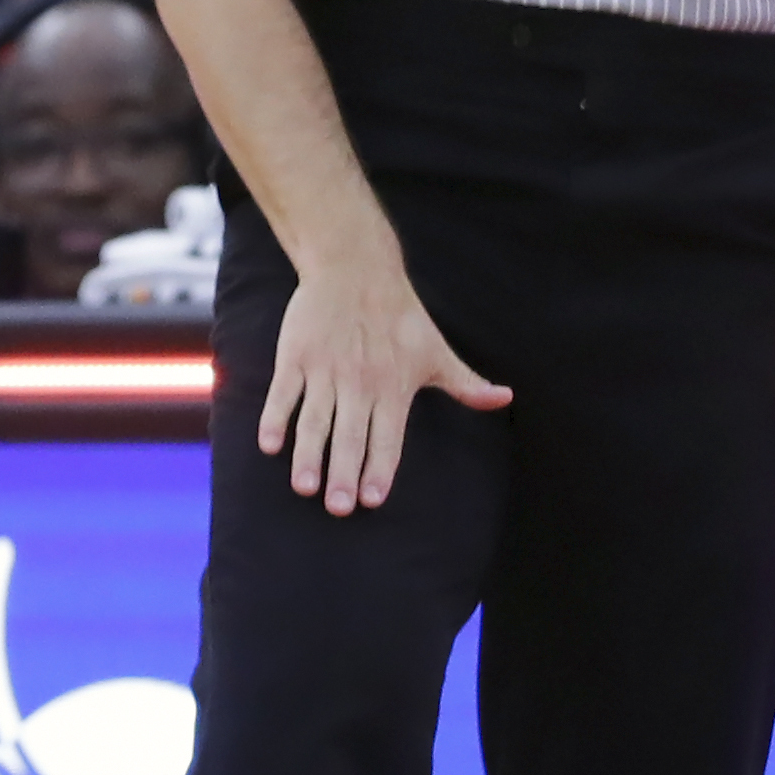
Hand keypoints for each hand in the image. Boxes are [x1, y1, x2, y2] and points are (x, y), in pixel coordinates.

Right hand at [262, 243, 510, 514]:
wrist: (355, 267)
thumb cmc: (400, 315)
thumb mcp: (437, 350)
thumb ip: (467, 384)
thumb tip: (505, 400)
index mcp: (394, 386)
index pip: (387, 437)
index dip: (379, 469)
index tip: (370, 500)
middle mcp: (359, 382)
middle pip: (350, 435)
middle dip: (343, 473)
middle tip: (337, 507)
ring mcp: (325, 370)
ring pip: (315, 420)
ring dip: (308, 454)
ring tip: (304, 486)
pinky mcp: (296, 355)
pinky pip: (284, 393)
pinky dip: (275, 419)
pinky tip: (269, 446)